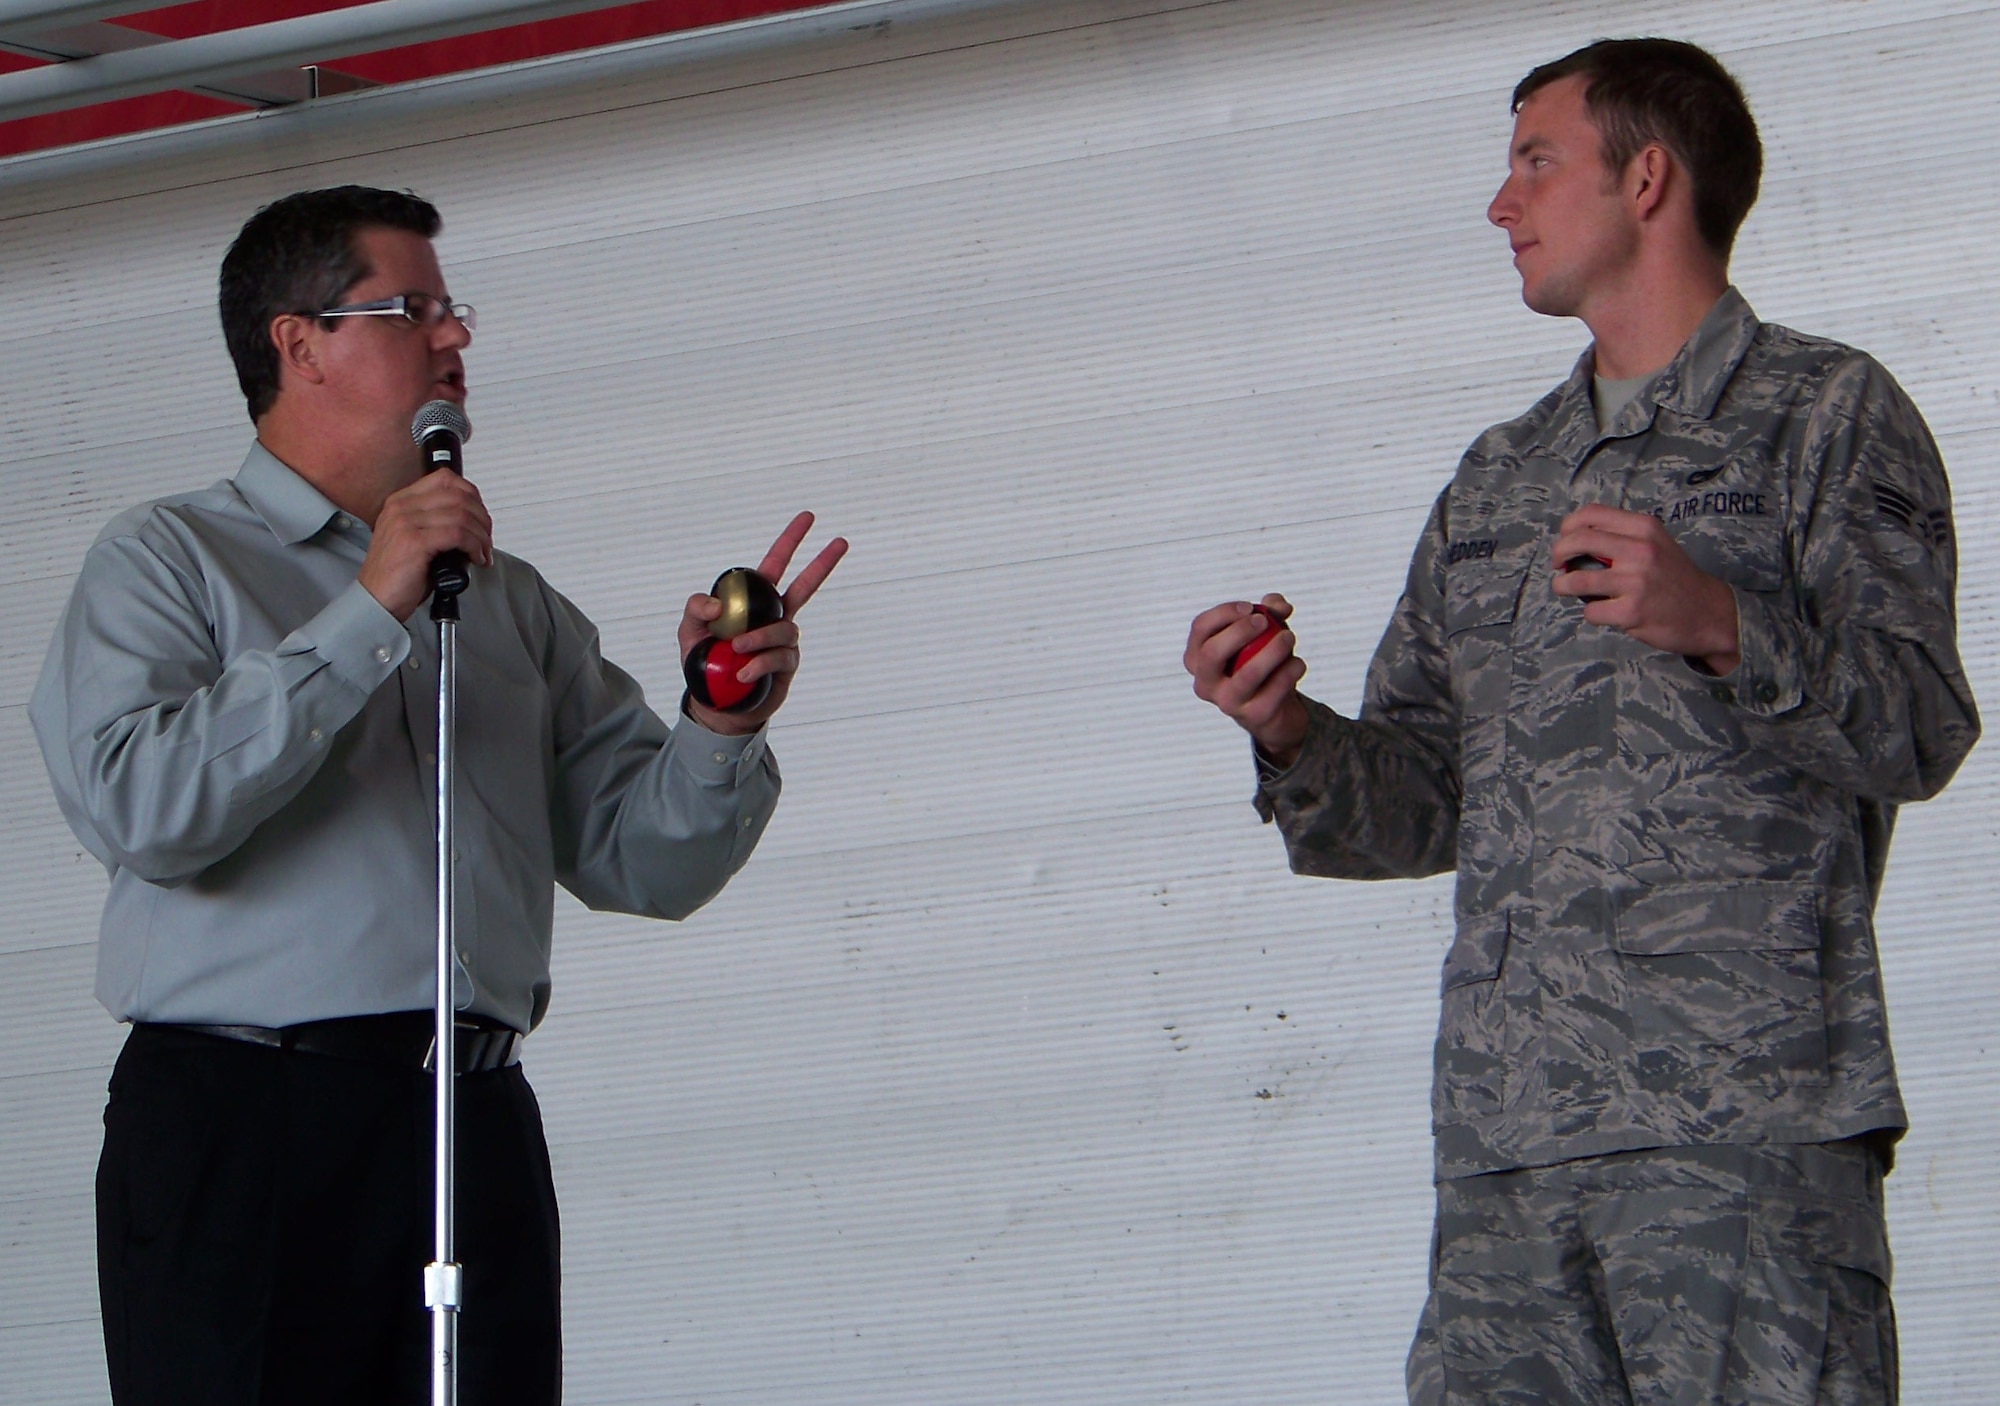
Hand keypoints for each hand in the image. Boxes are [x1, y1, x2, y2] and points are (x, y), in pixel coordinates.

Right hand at [356, 468, 492, 621]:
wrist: (377, 600)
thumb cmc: (397, 575)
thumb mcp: (413, 538)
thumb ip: (435, 522)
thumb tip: (471, 522)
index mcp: (400, 502)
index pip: (445, 479)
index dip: (472, 495)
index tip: (480, 516)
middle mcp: (401, 507)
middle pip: (458, 496)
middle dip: (482, 518)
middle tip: (486, 538)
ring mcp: (406, 523)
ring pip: (462, 515)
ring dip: (482, 536)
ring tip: (483, 552)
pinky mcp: (414, 542)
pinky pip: (458, 535)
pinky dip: (474, 546)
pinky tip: (475, 558)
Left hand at [680, 512, 848, 734]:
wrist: (717, 704)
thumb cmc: (705, 662)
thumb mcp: (689, 631)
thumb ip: (696, 609)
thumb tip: (716, 605)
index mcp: (753, 602)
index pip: (775, 565)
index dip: (791, 541)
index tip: (808, 517)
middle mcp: (775, 617)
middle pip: (805, 586)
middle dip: (822, 563)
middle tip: (840, 541)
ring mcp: (783, 642)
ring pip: (783, 628)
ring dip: (759, 637)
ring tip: (736, 650)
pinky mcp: (786, 666)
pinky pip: (779, 657)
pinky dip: (759, 663)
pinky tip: (743, 673)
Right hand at [1184, 593, 1308, 766]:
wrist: (1273, 711)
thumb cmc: (1259, 663)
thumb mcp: (1262, 634)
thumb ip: (1270, 612)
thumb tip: (1279, 605)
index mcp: (1198, 659)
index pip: (1200, 629)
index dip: (1223, 613)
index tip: (1250, 607)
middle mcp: (1205, 683)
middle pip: (1212, 653)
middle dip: (1239, 631)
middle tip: (1265, 621)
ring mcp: (1227, 703)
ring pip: (1247, 675)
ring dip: (1272, 651)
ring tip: (1289, 638)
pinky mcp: (1253, 716)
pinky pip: (1273, 691)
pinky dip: (1289, 672)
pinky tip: (1298, 664)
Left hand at [1550, 504, 1739, 672]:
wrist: (1709, 612)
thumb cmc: (1675, 577)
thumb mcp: (1656, 543)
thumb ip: (1622, 536)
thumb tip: (1575, 538)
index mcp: (1644, 528)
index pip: (1592, 514)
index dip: (1568, 526)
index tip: (1564, 539)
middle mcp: (1639, 551)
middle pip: (1576, 541)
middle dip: (1557, 553)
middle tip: (1557, 565)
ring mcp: (1635, 582)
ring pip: (1576, 580)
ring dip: (1562, 585)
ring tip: (1564, 588)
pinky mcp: (1631, 612)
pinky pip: (1590, 611)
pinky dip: (1590, 613)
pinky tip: (1603, 611)